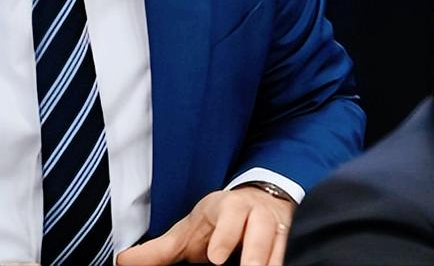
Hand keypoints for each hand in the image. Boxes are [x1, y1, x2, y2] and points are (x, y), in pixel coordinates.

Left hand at [116, 187, 294, 265]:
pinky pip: (285, 255)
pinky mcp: (285, 242)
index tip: (216, 257)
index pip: (232, 215)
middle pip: (262, 230)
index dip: (226, 234)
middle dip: (257, 252)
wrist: (259, 201)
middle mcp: (257, 215)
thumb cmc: (219, 219)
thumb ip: (159, 249)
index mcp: (231, 207)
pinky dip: (277, 264)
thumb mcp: (188, 230)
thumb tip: (122, 261)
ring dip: (271, 261)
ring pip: (279, 245)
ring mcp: (275, 229)